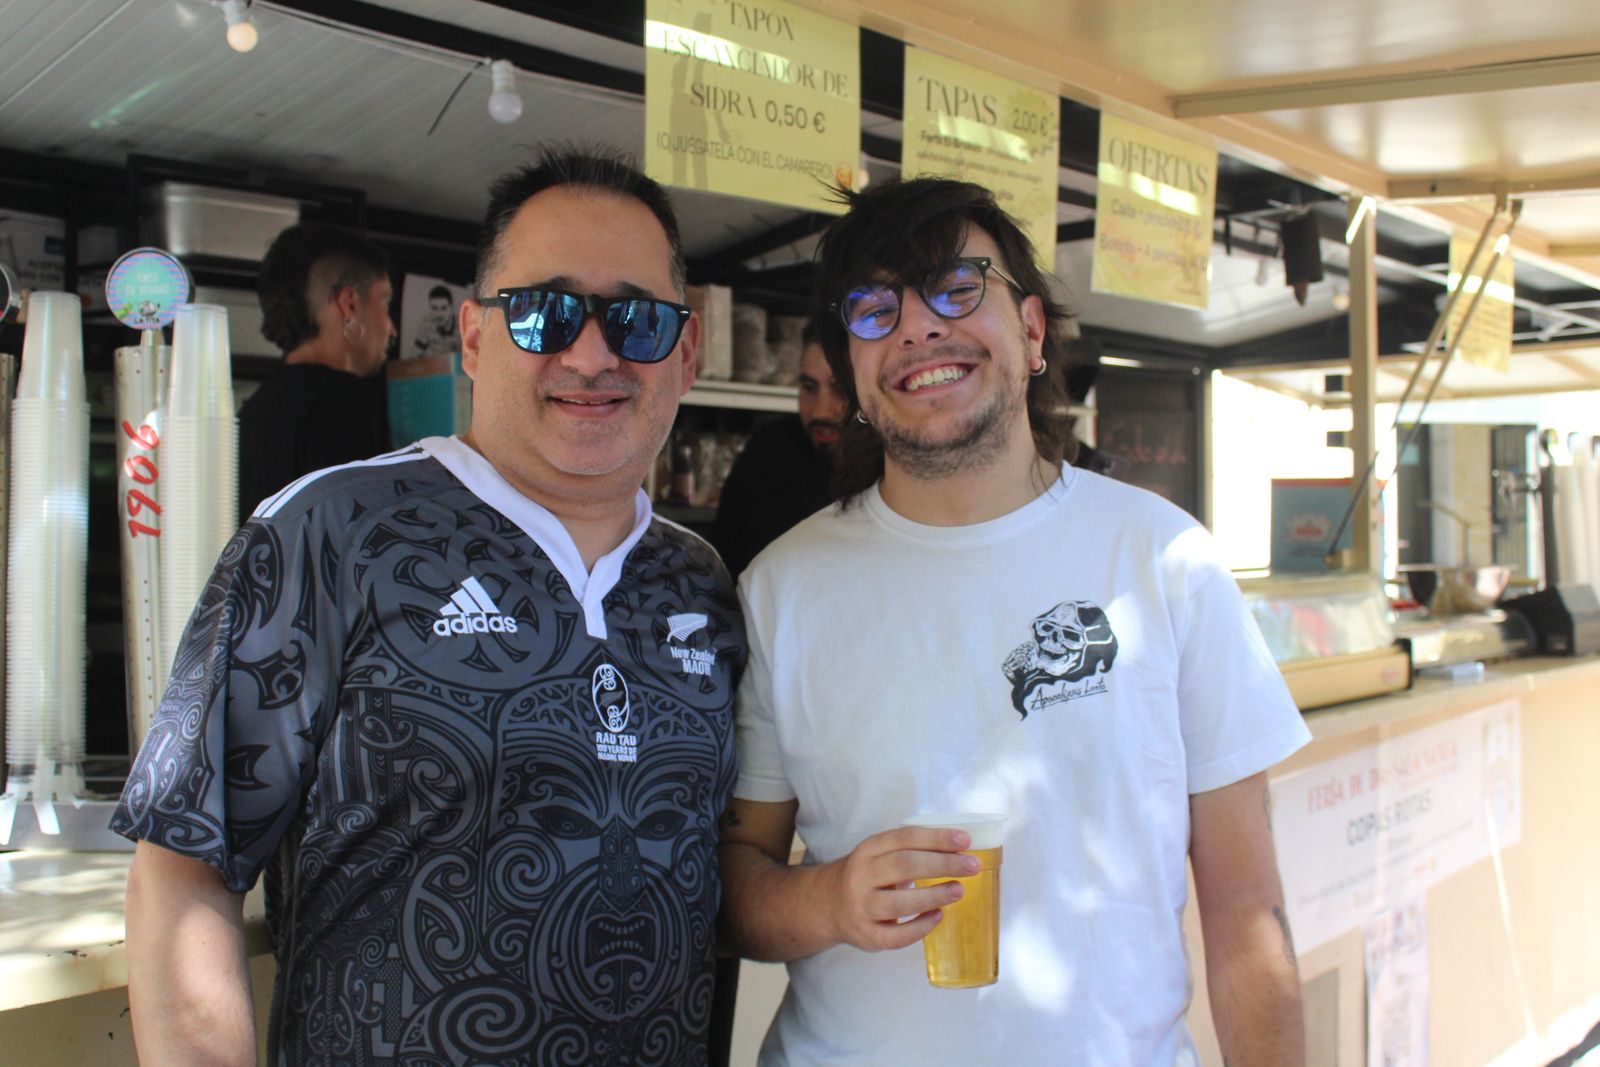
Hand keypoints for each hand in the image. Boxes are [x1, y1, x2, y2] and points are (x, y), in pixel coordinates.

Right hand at [826, 826, 980, 951]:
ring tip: (959, 890)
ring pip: (900, 902)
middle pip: (904, 866)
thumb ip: (910, 850)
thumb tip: (960, 849)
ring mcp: (861, 907)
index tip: (965, 841)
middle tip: (972, 866)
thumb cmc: (869, 876)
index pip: (904, 838)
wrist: (830, 905)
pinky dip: (921, 927)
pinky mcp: (867, 936)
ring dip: (934, 895)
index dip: (936, 838)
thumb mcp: (879, 854)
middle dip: (942, 864)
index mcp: (868, 850)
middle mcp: (860, 876)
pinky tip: (938, 916)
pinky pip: (897, 935)